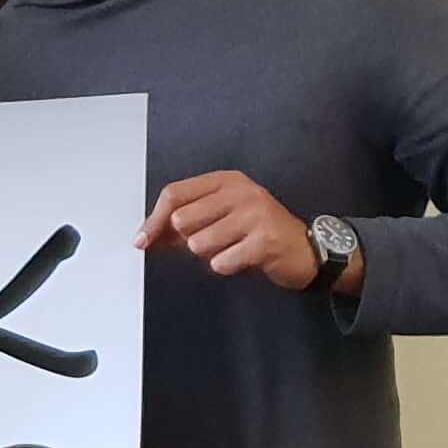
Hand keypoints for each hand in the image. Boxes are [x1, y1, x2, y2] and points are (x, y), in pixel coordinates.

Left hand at [139, 171, 328, 290]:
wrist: (305, 250)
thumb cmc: (257, 234)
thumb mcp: (221, 219)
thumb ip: (184, 224)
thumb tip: (145, 236)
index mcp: (225, 181)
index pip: (174, 194)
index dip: (153, 220)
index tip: (142, 241)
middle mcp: (240, 191)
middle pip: (182, 220)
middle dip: (187, 241)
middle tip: (212, 243)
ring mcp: (255, 213)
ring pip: (198, 243)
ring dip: (208, 255)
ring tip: (232, 249)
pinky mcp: (265, 240)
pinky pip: (221, 262)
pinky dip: (226, 266)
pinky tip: (243, 260)